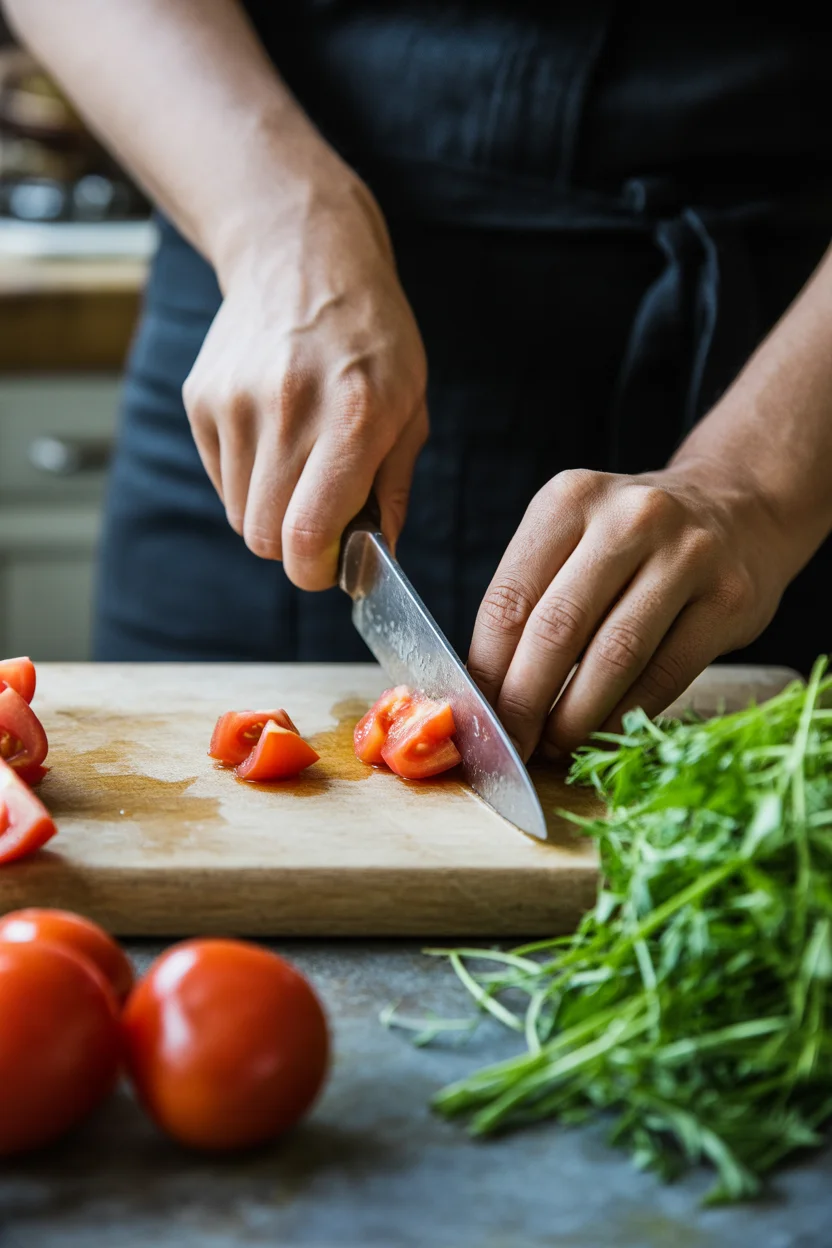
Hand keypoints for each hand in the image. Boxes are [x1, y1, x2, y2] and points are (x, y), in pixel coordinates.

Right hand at [182, 169, 427, 589]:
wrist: (302, 255)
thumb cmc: (372, 338)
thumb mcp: (410, 407)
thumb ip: (392, 489)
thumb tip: (376, 559)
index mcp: (352, 416)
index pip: (306, 533)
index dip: (314, 570)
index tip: (327, 566)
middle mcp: (286, 408)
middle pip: (263, 536)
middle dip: (292, 546)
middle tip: (318, 517)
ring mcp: (235, 401)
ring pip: (239, 513)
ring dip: (269, 508)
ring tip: (299, 461)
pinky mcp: (201, 398)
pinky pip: (220, 478)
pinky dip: (246, 477)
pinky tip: (272, 433)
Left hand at [468, 464, 792, 759]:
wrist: (738, 510)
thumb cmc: (633, 541)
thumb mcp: (573, 539)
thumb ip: (531, 600)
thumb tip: (486, 691)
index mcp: (570, 500)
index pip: (510, 599)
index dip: (487, 670)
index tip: (478, 716)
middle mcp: (629, 518)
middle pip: (557, 628)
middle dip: (525, 701)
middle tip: (513, 743)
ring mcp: (687, 554)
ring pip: (615, 655)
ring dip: (575, 715)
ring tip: (554, 744)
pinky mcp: (730, 597)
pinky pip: (666, 673)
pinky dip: (626, 713)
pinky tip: (604, 732)